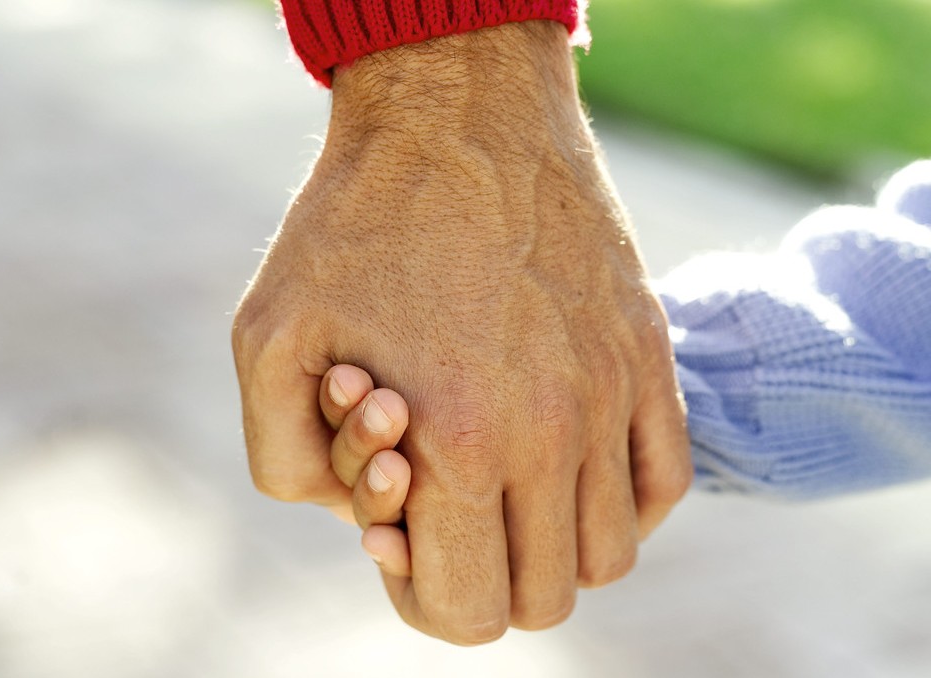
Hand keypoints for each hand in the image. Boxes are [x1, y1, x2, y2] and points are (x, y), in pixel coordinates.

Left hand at [232, 20, 690, 644]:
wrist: (457, 113)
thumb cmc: (353, 225)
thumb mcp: (267, 339)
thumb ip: (288, 464)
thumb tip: (367, 527)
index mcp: (454, 442)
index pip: (467, 610)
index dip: (426, 597)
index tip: (406, 541)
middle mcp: (549, 434)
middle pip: (544, 600)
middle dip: (487, 580)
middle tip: (453, 513)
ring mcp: (611, 395)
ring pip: (609, 557)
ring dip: (554, 548)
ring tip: (510, 486)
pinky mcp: (648, 356)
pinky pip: (662, 484)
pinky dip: (620, 503)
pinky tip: (571, 461)